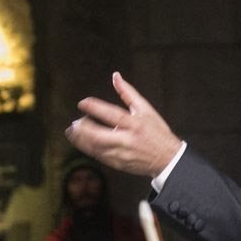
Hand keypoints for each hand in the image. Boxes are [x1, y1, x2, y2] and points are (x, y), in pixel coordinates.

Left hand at [65, 72, 181, 177]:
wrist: (167, 159)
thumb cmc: (157, 132)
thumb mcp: (146, 109)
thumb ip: (128, 93)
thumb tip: (115, 76)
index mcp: (135, 124)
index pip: (111, 114)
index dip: (95, 108)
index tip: (82, 103)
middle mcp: (127, 140)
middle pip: (99, 135)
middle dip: (83, 129)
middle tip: (75, 122)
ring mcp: (122, 153)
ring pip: (95, 148)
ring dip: (81, 140)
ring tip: (72, 132)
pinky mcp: (119, 164)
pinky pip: (99, 156)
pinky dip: (88, 148)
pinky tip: (82, 142)